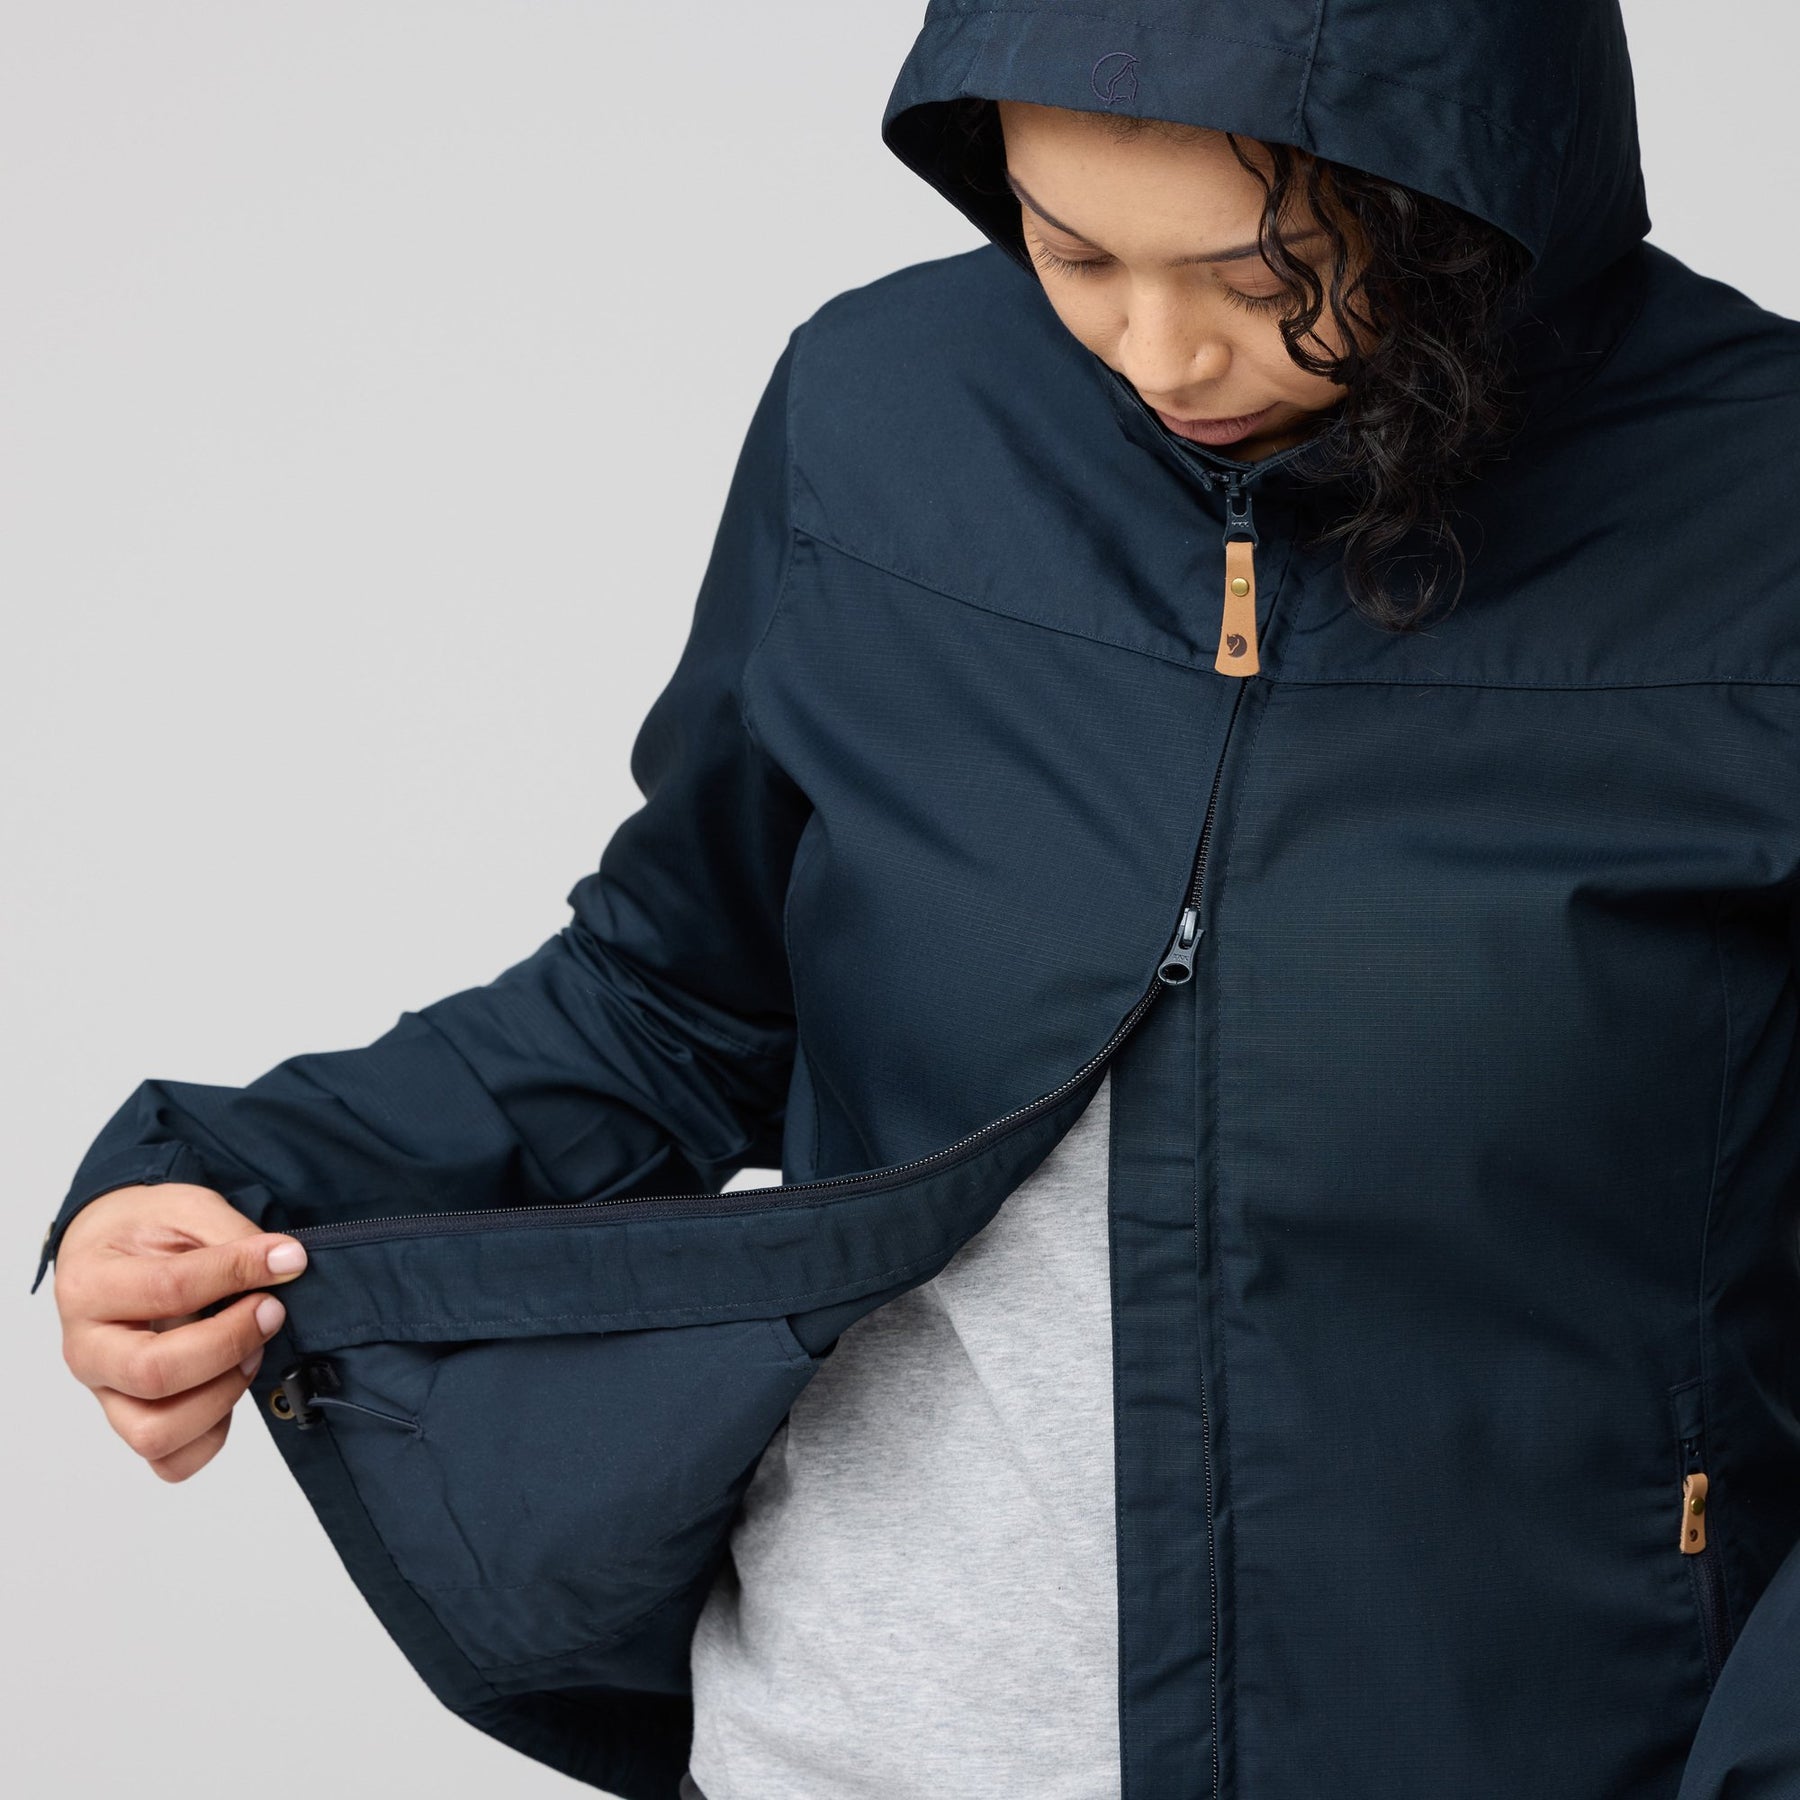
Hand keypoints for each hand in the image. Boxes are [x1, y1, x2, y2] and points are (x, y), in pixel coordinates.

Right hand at [53, 1183, 309, 1481]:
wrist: (110, 1251)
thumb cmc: (146, 1231)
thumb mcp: (185, 1209)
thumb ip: (232, 1234)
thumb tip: (288, 1262)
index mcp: (89, 1286)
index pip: (169, 1289)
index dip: (239, 1272)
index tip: (287, 1258)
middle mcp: (87, 1349)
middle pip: (154, 1373)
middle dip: (231, 1342)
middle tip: (270, 1310)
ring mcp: (106, 1393)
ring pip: (157, 1432)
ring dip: (223, 1394)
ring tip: (253, 1351)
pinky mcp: (132, 1420)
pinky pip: (170, 1460)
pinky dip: (213, 1435)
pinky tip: (232, 1385)